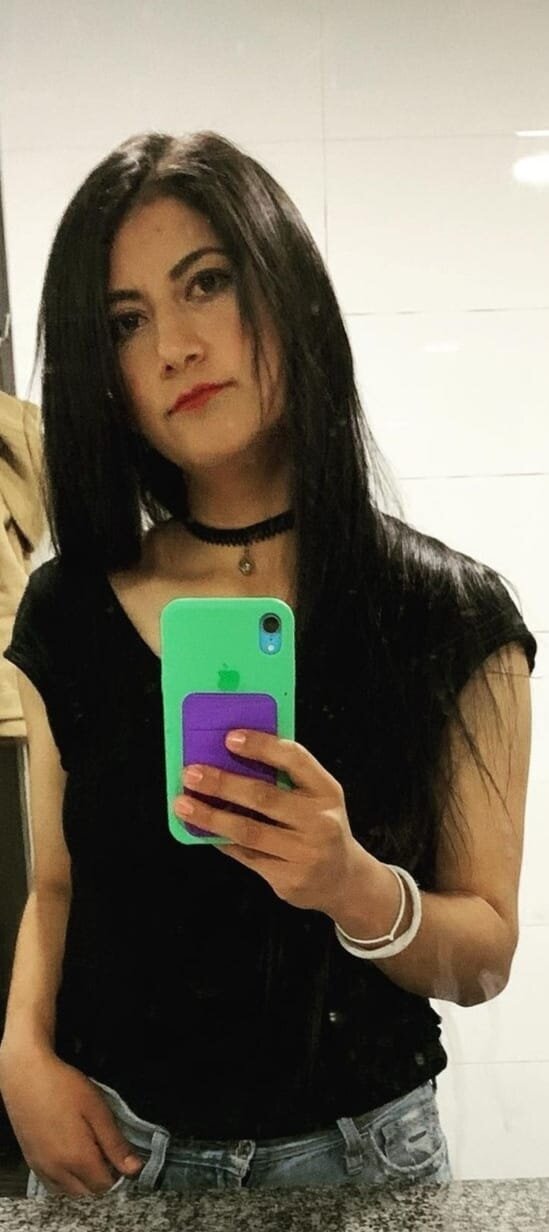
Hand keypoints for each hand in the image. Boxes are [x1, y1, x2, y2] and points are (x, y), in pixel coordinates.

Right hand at [0, 1046, 142, 1195]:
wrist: (25, 1076)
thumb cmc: (65, 1088)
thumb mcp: (97, 1110)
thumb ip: (115, 1143)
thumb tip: (135, 1169)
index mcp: (78, 1159)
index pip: (105, 1185)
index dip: (117, 1172)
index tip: (118, 1151)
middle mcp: (58, 1171)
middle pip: (87, 1192)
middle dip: (100, 1177)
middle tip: (103, 1147)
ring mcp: (42, 1168)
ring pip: (69, 1190)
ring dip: (82, 1180)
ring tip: (87, 1149)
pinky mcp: (31, 1161)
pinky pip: (52, 1183)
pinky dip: (65, 1178)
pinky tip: (68, 1153)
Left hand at [173, 729, 364, 913]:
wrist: (342, 880)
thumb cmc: (318, 827)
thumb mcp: (316, 798)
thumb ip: (284, 779)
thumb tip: (228, 758)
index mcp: (327, 791)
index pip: (295, 759)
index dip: (262, 746)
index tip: (230, 737)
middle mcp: (320, 821)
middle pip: (264, 797)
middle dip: (223, 783)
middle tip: (191, 773)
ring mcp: (305, 854)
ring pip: (248, 831)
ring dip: (210, 815)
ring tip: (183, 804)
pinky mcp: (288, 879)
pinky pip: (245, 856)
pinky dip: (220, 840)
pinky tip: (202, 829)